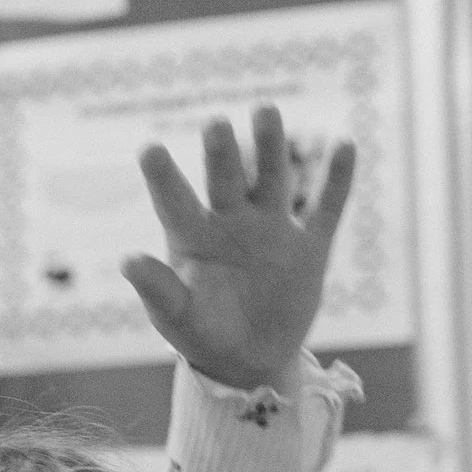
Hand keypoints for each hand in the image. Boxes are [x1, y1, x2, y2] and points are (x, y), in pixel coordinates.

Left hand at [123, 104, 352, 390]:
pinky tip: (344, 144)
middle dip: (221, 154)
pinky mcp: (310, 247)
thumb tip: (127, 260)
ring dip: (270, 148)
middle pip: (225, 180)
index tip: (148, 149)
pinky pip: (326, 208)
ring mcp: (272, 229)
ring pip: (272, 179)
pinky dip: (337, 179)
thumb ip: (158, 289)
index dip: (162, 177)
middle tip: (215, 123)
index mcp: (193, 237)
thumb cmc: (202, 335)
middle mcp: (231, 223)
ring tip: (264, 111)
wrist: (250, 360)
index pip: (174, 202)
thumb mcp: (176, 318)